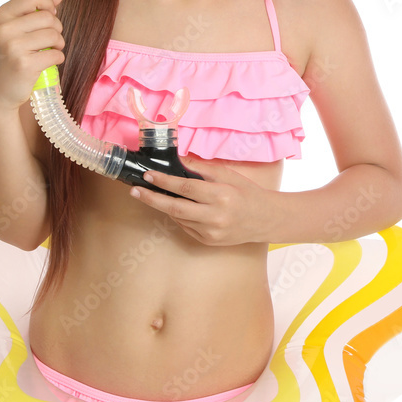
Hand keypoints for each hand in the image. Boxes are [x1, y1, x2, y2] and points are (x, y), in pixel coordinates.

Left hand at [128, 155, 273, 245]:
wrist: (266, 219)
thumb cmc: (248, 193)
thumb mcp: (228, 175)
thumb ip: (202, 168)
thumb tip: (177, 159)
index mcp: (221, 196)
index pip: (186, 188)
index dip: (164, 181)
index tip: (148, 175)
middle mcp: (215, 216)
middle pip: (174, 207)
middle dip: (151, 198)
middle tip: (135, 190)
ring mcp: (211, 232)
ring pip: (178, 218)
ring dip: (164, 206)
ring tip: (153, 194)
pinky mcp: (208, 241)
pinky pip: (185, 227)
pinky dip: (178, 215)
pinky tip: (177, 206)